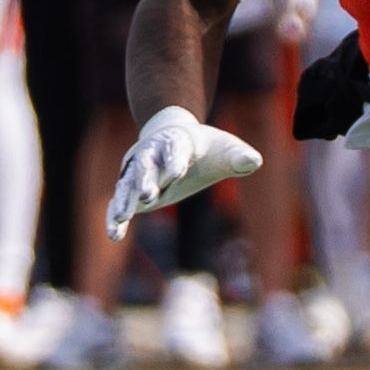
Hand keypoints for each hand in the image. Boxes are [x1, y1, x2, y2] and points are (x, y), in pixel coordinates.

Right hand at [107, 104, 264, 237]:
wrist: (171, 135)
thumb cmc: (203, 147)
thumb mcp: (224, 148)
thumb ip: (238, 156)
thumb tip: (255, 161)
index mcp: (176, 142)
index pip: (175, 150)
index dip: (176, 160)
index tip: (178, 173)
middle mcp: (151, 155)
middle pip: (146, 166)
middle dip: (146, 180)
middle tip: (147, 195)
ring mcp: (137, 171)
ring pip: (127, 184)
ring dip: (125, 200)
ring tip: (123, 218)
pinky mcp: (130, 188)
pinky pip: (118, 201)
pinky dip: (114, 216)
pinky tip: (114, 235)